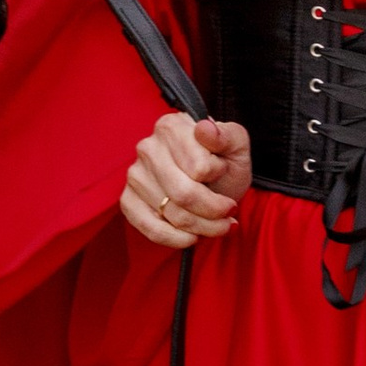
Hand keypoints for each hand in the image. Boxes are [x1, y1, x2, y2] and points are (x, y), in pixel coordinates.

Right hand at [120, 111, 252, 251]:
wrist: (215, 184)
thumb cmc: (224, 163)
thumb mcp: (237, 146)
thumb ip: (227, 135)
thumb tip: (204, 129)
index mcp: (172, 126)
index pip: (200, 167)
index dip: (218, 174)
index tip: (223, 171)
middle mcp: (148, 147)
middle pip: (184, 194)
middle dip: (214, 210)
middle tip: (230, 212)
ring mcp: (135, 175)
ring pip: (172, 214)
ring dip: (203, 227)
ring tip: (219, 224)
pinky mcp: (128, 200)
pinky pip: (150, 228)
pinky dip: (175, 239)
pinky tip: (192, 237)